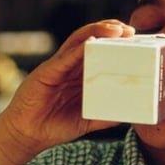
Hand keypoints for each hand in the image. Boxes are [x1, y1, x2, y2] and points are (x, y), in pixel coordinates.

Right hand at [0, 20, 134, 162]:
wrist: (28, 135)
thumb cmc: (56, 126)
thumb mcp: (88, 122)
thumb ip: (106, 117)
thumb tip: (128, 117)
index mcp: (80, 76)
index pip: (100, 53)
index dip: (117, 45)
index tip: (136, 42)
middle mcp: (70, 67)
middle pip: (91, 41)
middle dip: (111, 32)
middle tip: (130, 30)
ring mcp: (58, 67)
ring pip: (79, 42)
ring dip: (98, 32)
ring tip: (117, 29)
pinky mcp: (47, 72)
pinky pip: (65, 57)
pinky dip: (79, 49)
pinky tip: (92, 42)